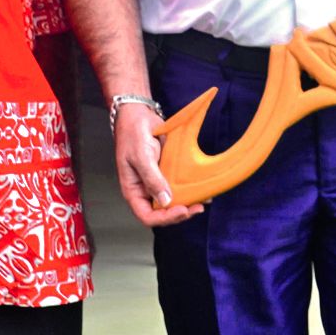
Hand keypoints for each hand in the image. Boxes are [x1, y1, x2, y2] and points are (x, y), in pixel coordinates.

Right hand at [114, 104, 205, 228]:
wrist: (138, 116)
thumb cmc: (132, 135)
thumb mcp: (141, 157)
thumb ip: (152, 179)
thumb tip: (165, 201)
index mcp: (134, 191)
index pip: (147, 216)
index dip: (164, 218)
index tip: (182, 210)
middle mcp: (145, 190)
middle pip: (162, 212)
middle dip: (180, 213)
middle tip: (197, 207)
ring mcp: (157, 182)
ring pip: (172, 201)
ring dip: (188, 203)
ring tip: (203, 201)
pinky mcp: (167, 173)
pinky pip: (179, 186)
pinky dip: (190, 189)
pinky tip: (203, 189)